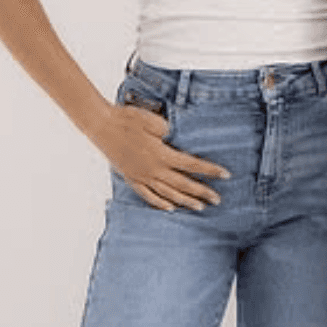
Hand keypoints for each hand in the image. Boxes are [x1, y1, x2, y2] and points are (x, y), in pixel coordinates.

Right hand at [97, 102, 228, 211]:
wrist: (100, 125)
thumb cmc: (127, 119)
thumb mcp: (153, 120)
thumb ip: (168, 132)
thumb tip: (176, 139)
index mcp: (162, 154)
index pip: (192, 165)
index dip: (210, 170)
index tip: (226, 175)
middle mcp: (153, 169)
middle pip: (183, 184)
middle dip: (202, 192)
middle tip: (218, 200)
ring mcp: (141, 176)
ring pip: (168, 193)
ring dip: (185, 201)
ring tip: (200, 207)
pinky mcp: (131, 178)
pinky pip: (147, 195)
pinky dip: (159, 203)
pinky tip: (170, 208)